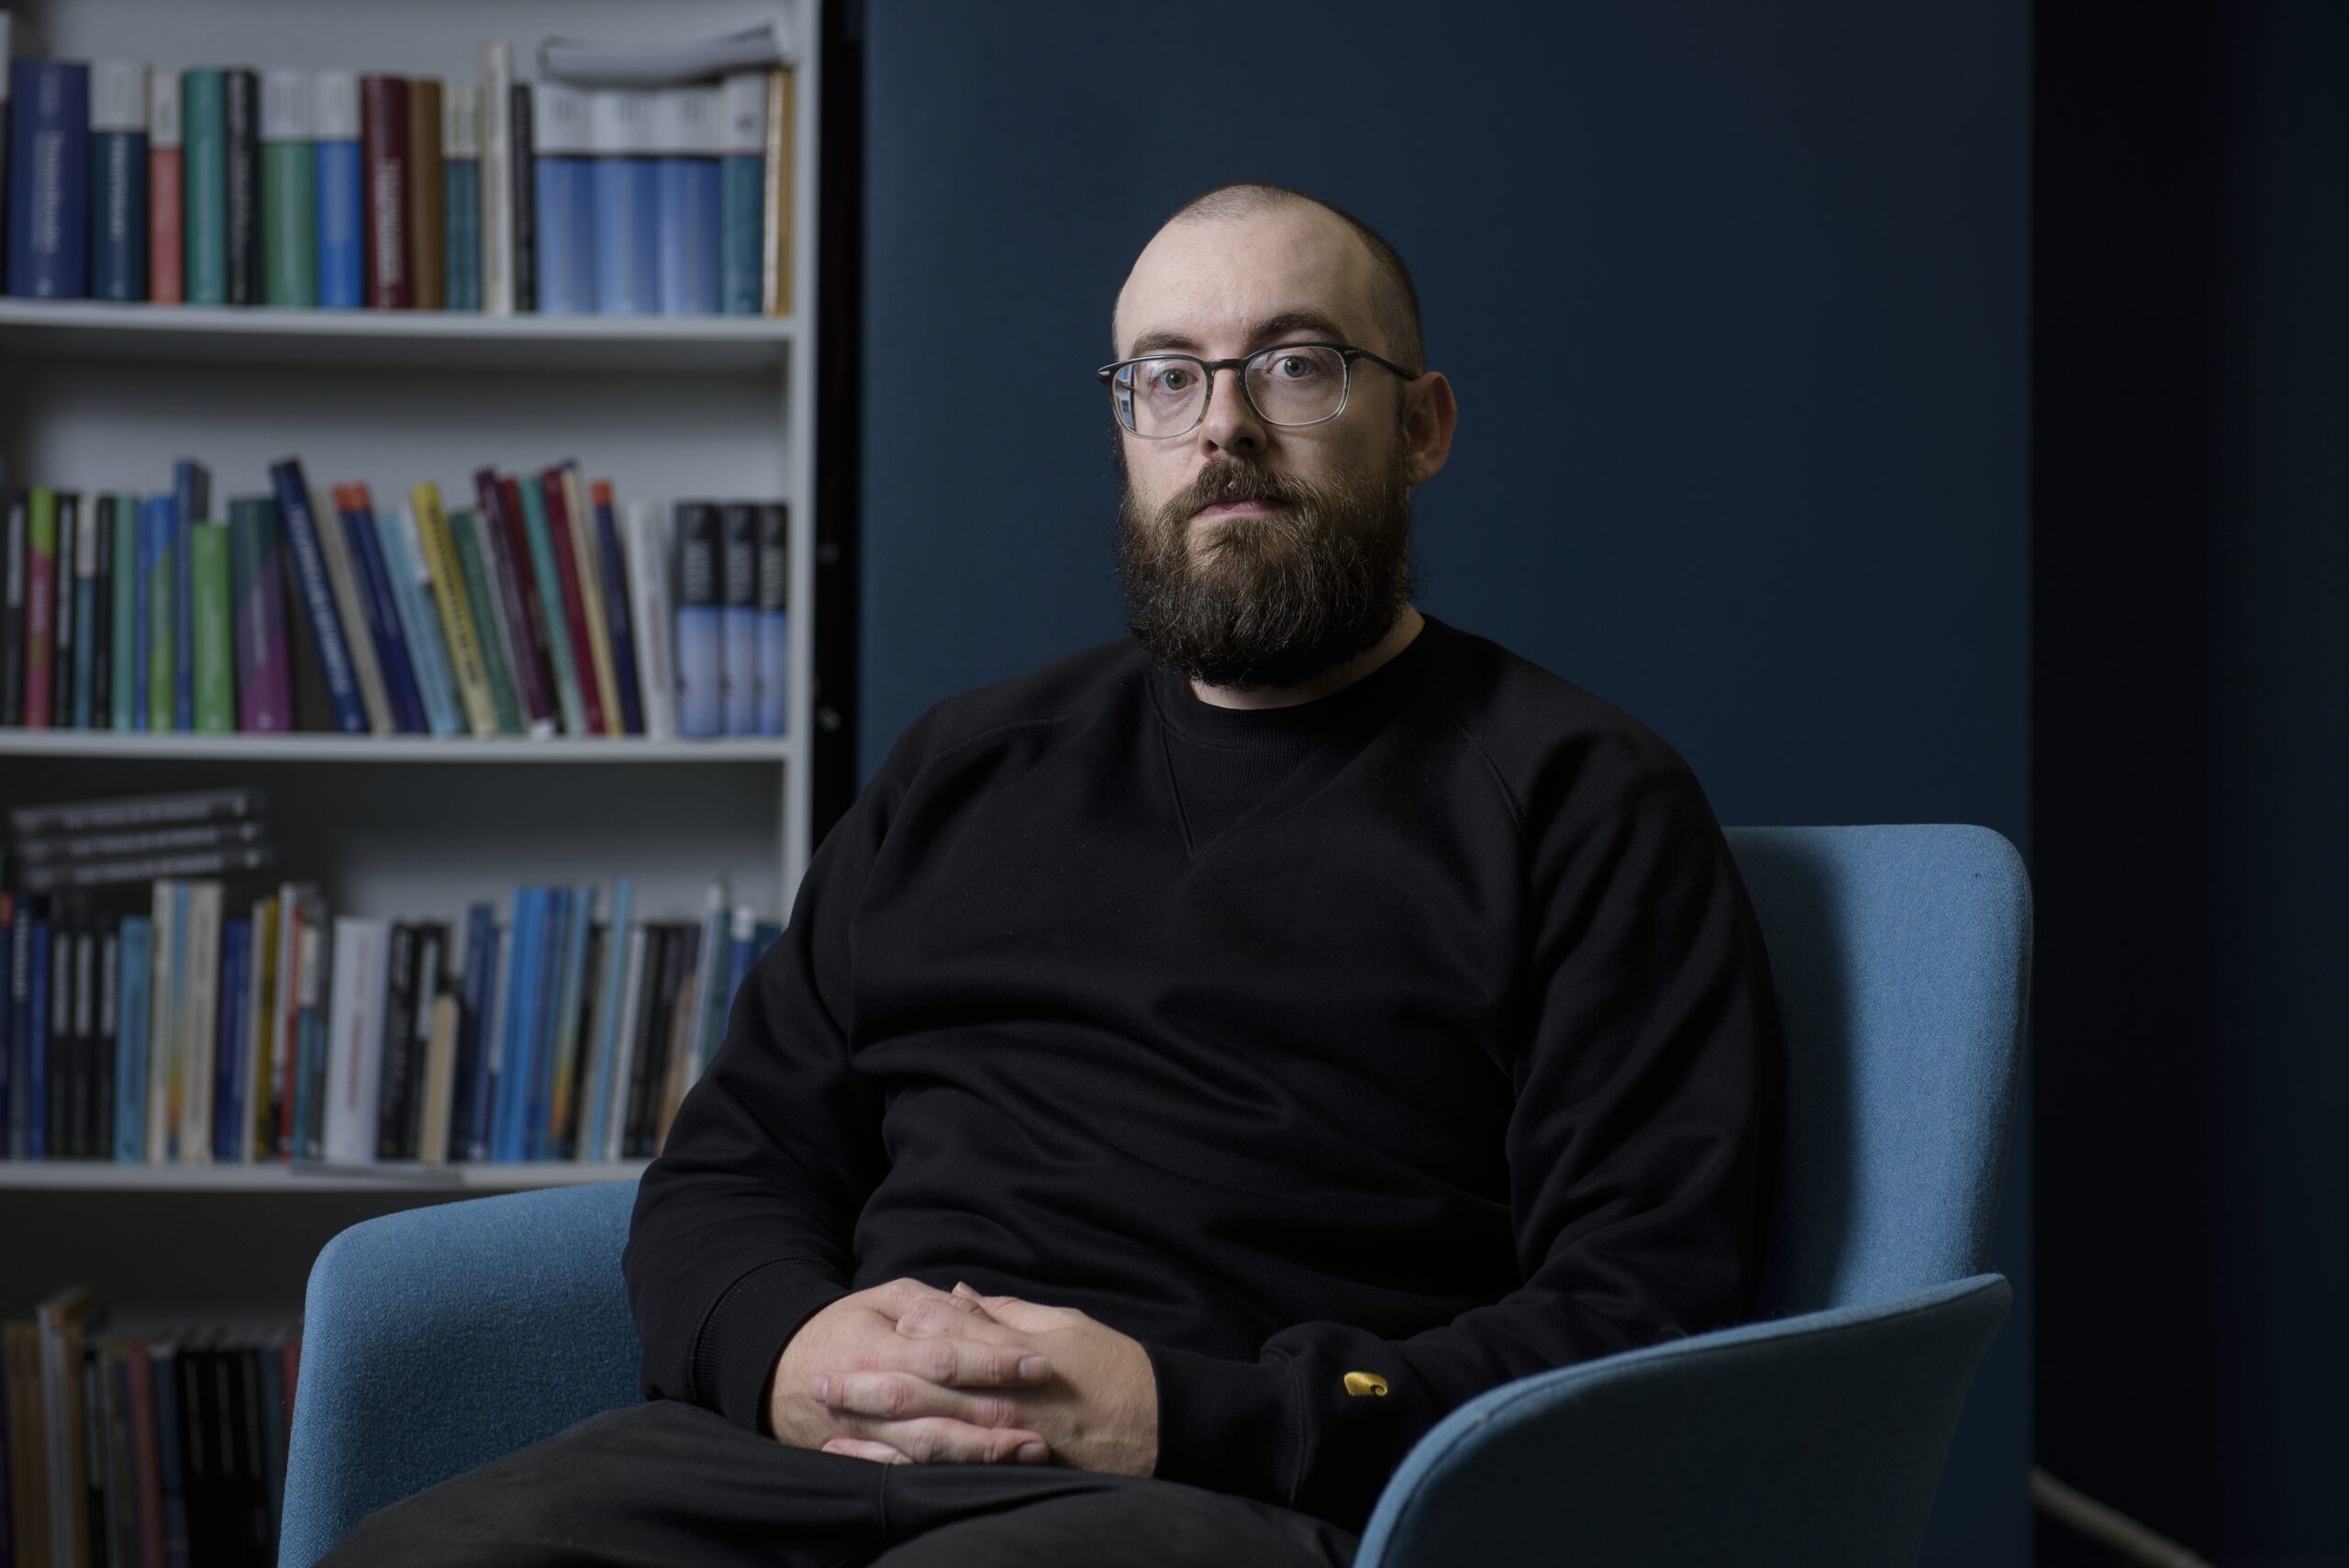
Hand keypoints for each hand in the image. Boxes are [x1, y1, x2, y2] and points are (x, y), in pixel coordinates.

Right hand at [766, 1278, 1056, 1465]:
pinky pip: (909, 1470)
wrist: (780, 1373)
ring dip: (981, 1452)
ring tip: (1030, 1450)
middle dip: (997, 1414)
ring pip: (929, 1448)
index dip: (993, 1361)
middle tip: (1050, 1416)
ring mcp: (867, 1433)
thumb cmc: (842, 1327)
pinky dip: (946, 1476)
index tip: (1040, 1363)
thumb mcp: (881, 1300)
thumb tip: (973, 1304)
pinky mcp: (866, 1457)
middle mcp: (873, 1396)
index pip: (945, 1356)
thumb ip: (928, 1306)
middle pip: (942, 1408)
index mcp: (880, 1348)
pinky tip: (983, 1477)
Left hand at [814, 1282, 1158, 1476]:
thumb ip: (1008, 1313)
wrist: (1162, 1427)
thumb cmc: (1114, 1369)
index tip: (867, 1326)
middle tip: (818, 1380)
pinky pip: (950, 1473)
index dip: (905, 1333)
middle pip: (923, 1389)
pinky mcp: (1010, 1472)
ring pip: (928, 1437)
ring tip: (830, 1427)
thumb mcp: (1066, 1324)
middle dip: (868, 1385)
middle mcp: (1003, 1399)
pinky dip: (908, 1471)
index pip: (949, 1339)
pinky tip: (876, 1469)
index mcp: (1016, 1356)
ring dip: (874, 1432)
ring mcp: (1004, 1440)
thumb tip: (962, 1293)